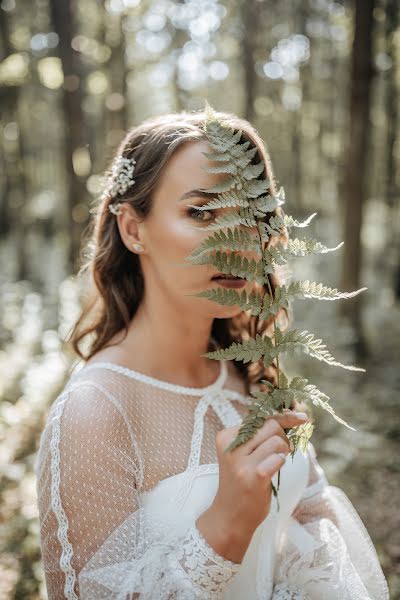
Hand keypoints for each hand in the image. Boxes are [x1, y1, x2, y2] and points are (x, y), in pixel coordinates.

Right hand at [196, 410, 308, 562]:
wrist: (230, 517)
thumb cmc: (242, 483)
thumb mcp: (244, 455)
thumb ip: (259, 436)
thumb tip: (293, 417)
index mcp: (226, 436)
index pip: (259, 417)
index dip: (283, 417)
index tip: (302, 417)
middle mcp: (231, 446)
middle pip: (270, 426)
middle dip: (283, 437)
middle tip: (279, 453)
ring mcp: (241, 462)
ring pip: (277, 441)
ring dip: (283, 452)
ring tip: (273, 464)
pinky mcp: (254, 476)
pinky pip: (279, 458)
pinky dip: (280, 463)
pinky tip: (271, 472)